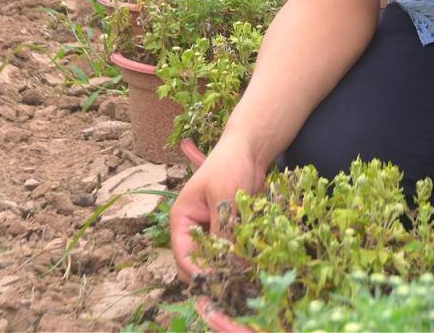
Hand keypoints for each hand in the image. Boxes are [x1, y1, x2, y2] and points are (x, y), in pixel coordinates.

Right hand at [170, 133, 267, 281]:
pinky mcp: (228, 230)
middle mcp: (194, 228)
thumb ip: (223, 229)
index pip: (183, 254)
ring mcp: (211, 230)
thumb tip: (228, 263)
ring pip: (214, 260)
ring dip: (226, 269)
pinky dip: (237, 259)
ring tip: (243, 277)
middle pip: (196, 263)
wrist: (250, 150)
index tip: (217, 283)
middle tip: (232, 284)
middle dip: (211, 274)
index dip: (198, 272)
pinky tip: (251, 264)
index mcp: (182, 219)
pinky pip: (229, 251)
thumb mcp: (224, 196)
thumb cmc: (230, 165)